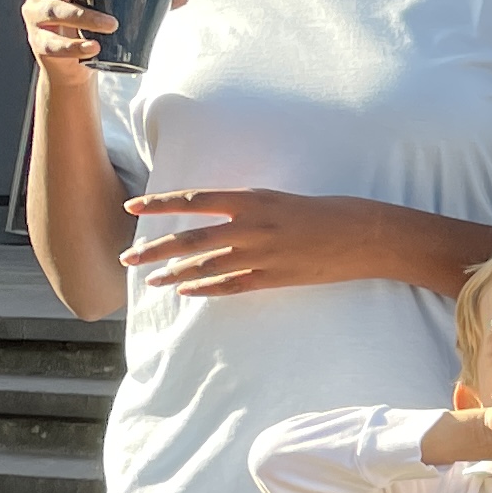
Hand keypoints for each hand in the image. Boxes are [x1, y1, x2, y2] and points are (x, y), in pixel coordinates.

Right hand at [23, 0, 182, 74]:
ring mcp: (35, 16)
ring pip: (54, 11)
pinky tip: (94, 47)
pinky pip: (53, 44)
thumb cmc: (94, 18)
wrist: (77, 62)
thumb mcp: (112, 3)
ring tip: (111, 24)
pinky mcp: (38, 43)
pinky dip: (74, 46)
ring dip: (83, 15)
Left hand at [122, 188, 383, 294]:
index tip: (132, 207)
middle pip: (190, 239)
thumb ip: (246, 207)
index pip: (194, 200)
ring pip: (205, 266)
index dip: (160, 204)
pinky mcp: (274, 279)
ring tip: (152, 280)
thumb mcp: (279, 200)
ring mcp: (262, 256)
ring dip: (174, 274)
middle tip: (127, 256)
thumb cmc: (324, 212)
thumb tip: (214, 214)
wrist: (364, 235)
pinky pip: (231, 286)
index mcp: (253, 200)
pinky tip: (186, 292)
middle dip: (154, 249)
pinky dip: (205, 289)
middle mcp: (252, 227)